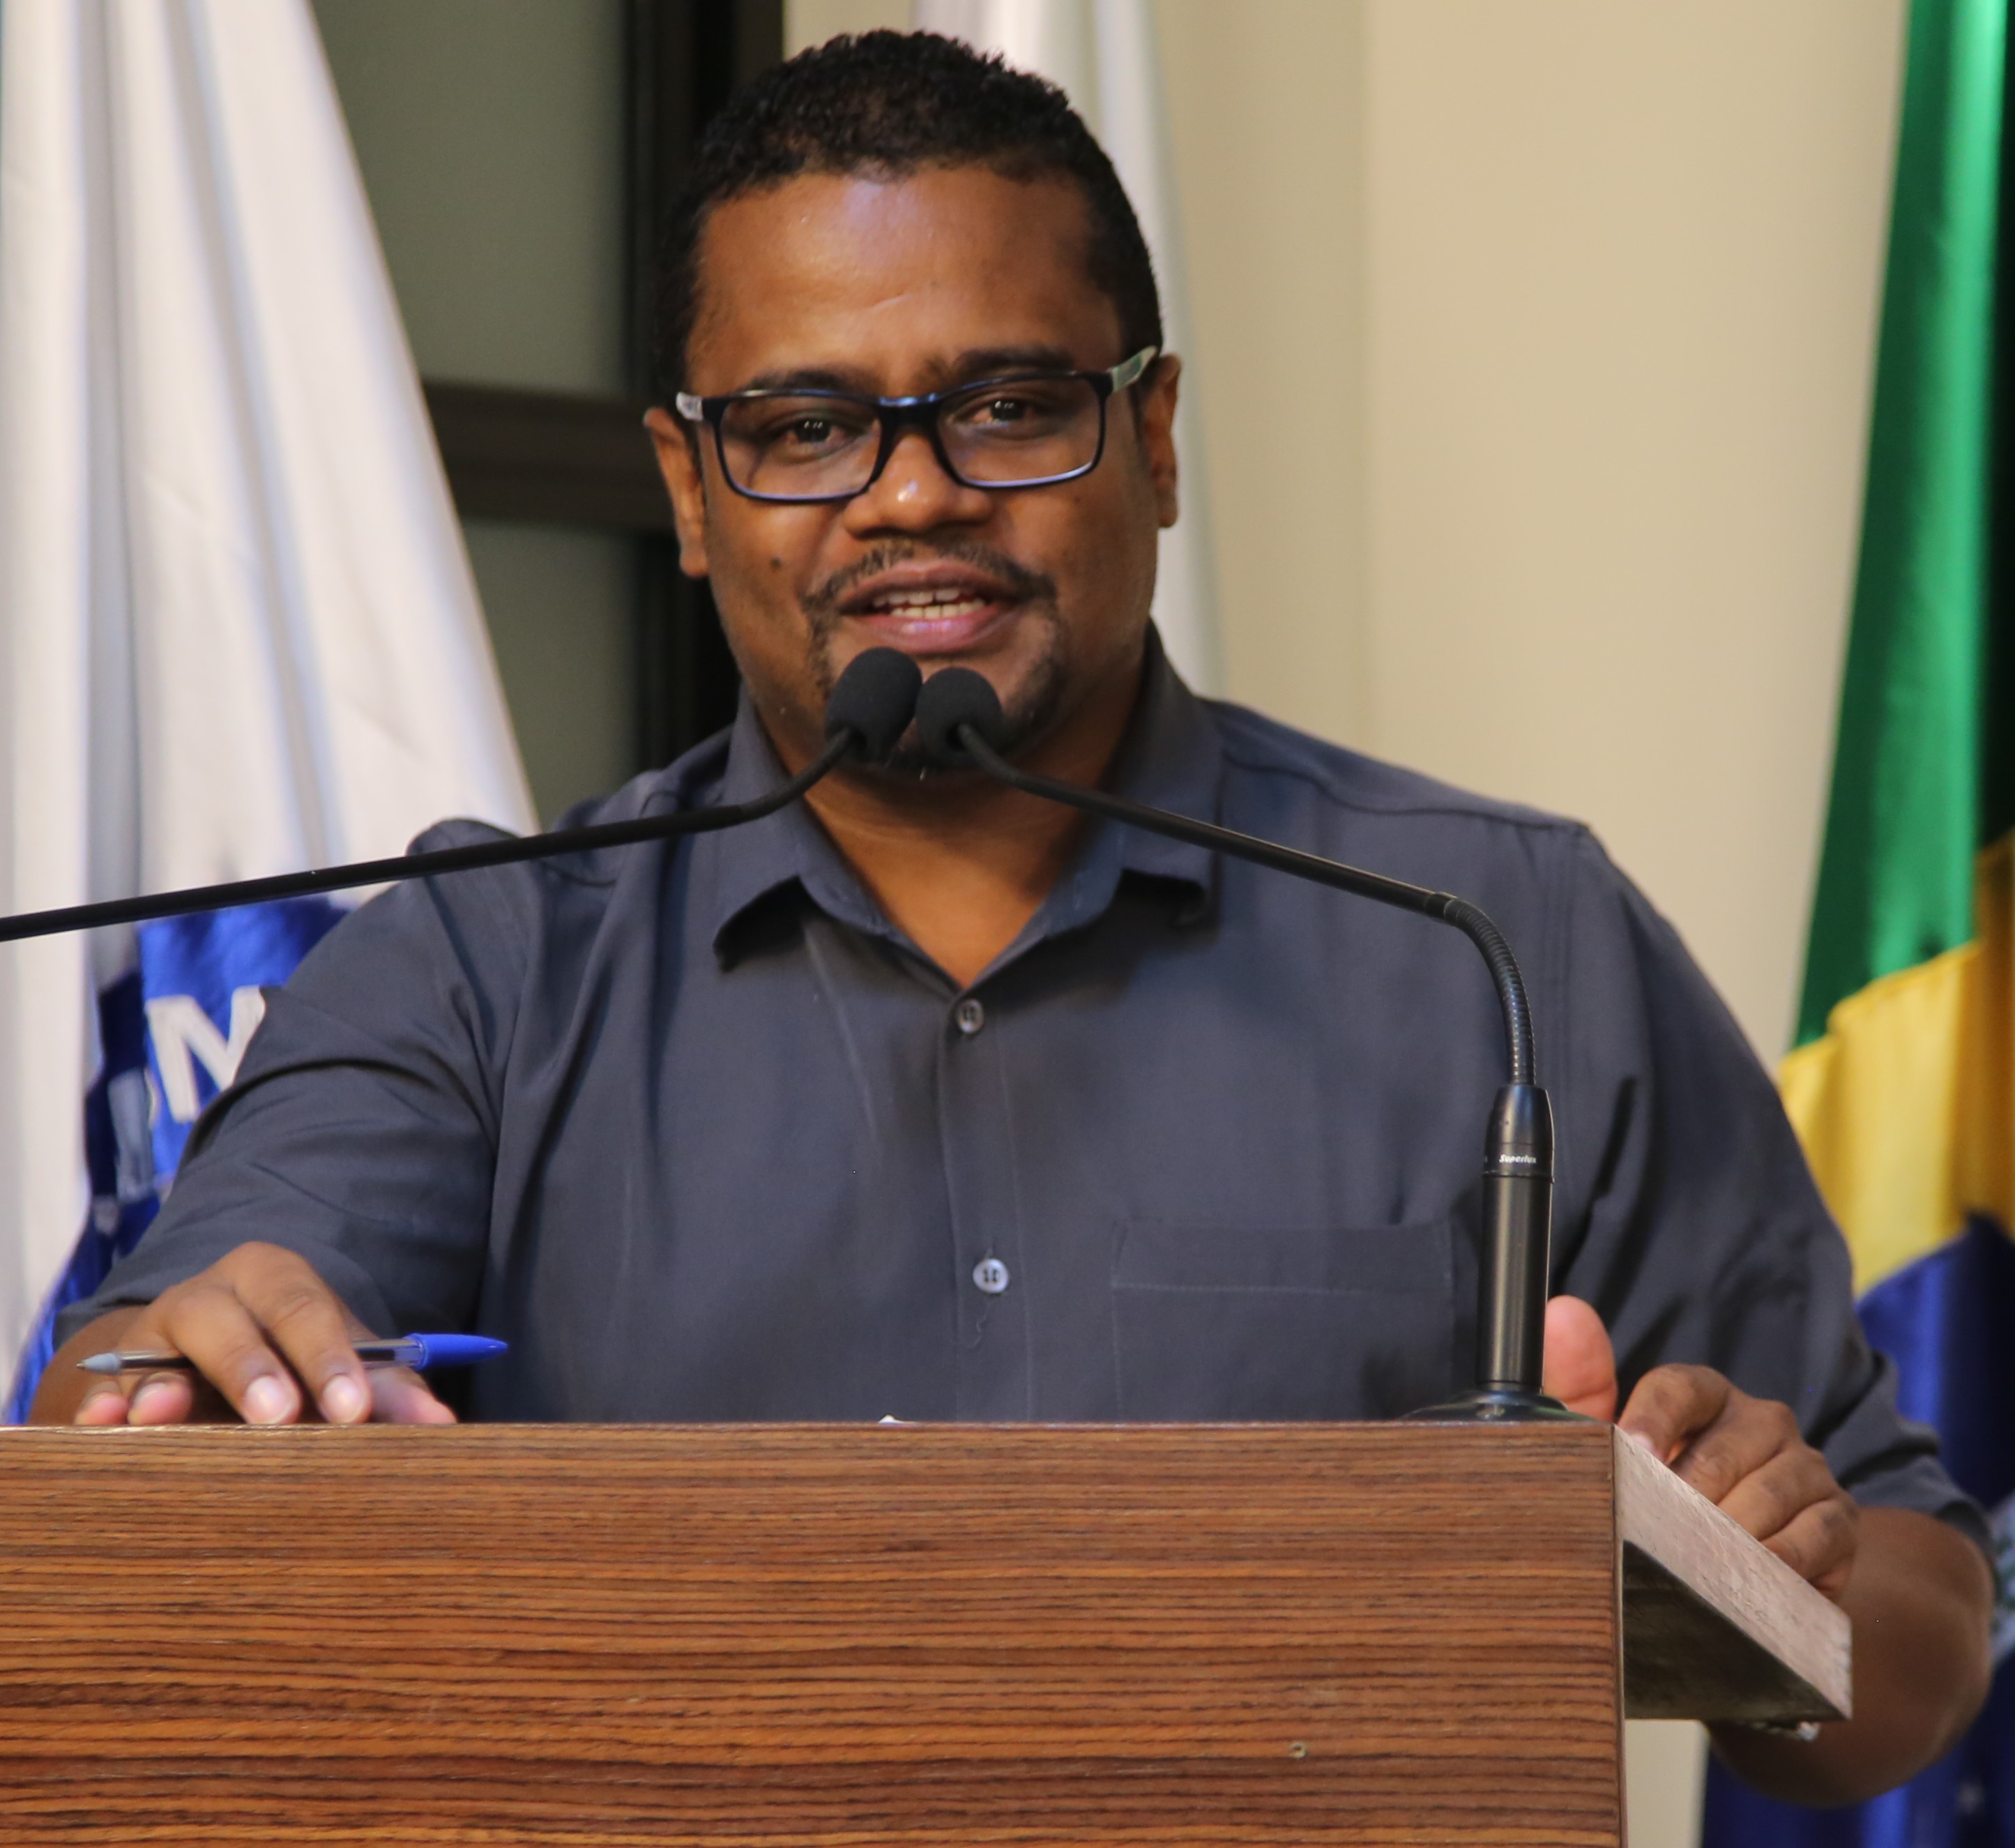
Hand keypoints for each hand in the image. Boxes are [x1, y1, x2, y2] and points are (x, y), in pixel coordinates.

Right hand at [41, 1241, 454, 1427]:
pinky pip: (101, 1392)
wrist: (208, 1366)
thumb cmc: (293, 1363)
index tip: (354, 1411)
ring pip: (155, 1354)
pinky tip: (98, 1426)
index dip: (329, 1358)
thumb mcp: (338, 1366)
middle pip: (227, 1320)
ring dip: (162, 1387)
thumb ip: (388, 1392)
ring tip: (164, 1415)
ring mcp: (152, 1337)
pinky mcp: (111, 1380)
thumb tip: (443, 1428)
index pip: (305, 1309)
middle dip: (251, 1367)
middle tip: (277, 1416)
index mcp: (275, 1279)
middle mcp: (209, 1296)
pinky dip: (99, 1408)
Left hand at [1542, 1295, 1856, 1597]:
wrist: (1726, 1571)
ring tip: (1697, 1568)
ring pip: (1768, 1493)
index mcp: (1703, 1394)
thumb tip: (1565, 1312)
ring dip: (1728, 1536)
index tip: (1632, 1458)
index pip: (1679, 1388)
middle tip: (1656, 1537)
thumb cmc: (1652, 1500)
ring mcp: (1805, 1465)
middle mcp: (1760, 1419)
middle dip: (1683, 1501)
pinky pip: (1816, 1533)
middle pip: (1721, 1451)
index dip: (1652, 1422)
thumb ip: (1575, 1386)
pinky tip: (1751, 1582)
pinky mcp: (1838, 1517)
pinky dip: (1781, 1560)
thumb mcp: (1605, 1452)